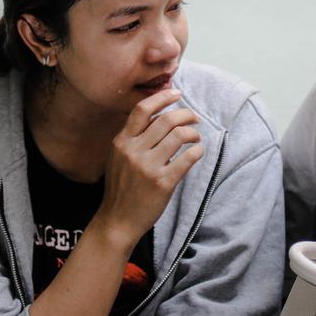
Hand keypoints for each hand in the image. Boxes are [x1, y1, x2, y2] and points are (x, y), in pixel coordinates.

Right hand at [96, 89, 203, 245]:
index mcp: (121, 142)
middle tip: (195, 118)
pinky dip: (197, 151)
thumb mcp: (118, 159)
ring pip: (179, 136)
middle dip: (186, 115)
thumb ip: (134, 139)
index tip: (177, 93)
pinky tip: (198, 152)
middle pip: (166, 120)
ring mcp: (148, 167)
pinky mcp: (163, 183)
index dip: (162, 97)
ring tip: (196, 138)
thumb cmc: (121, 189)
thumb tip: (160, 117)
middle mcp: (133, 151)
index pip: (142, 109)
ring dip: (193, 133)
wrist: (117, 221)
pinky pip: (187, 158)